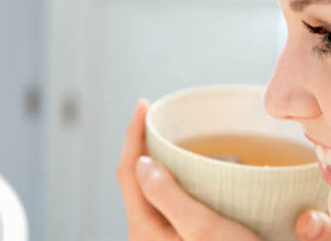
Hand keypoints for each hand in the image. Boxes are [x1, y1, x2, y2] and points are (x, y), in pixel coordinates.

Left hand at [116, 98, 261, 240]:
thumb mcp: (202, 229)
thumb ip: (168, 196)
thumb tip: (141, 161)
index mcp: (144, 228)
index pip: (128, 170)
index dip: (133, 134)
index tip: (144, 104)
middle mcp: (147, 232)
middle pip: (137, 178)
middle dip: (144, 144)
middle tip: (159, 118)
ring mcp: (162, 236)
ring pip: (153, 188)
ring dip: (160, 160)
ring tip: (173, 138)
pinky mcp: (179, 237)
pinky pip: (168, 199)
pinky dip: (175, 178)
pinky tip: (192, 172)